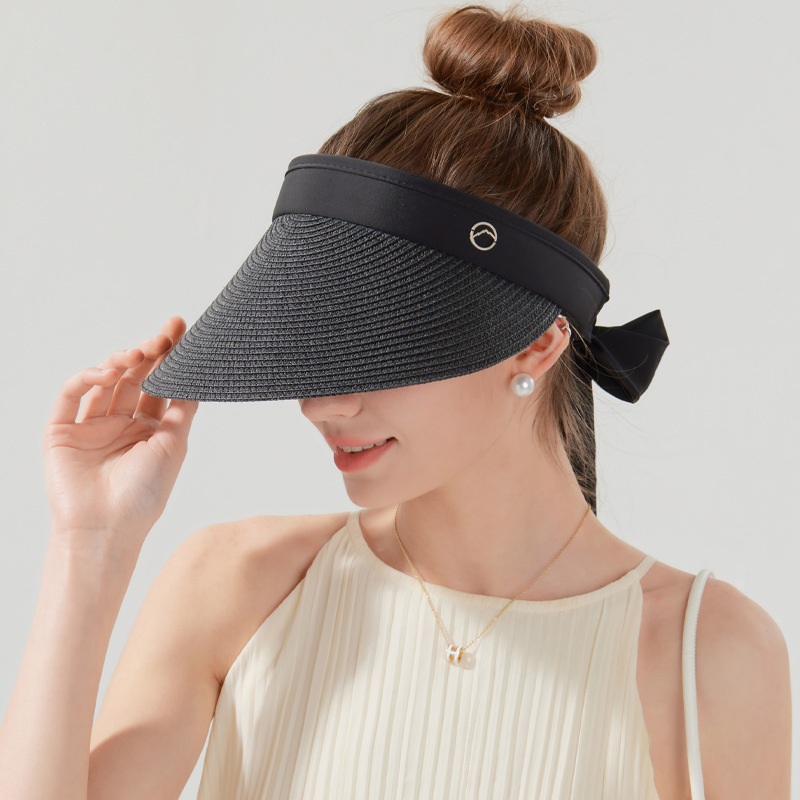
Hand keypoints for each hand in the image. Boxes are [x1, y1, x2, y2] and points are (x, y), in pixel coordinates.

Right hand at [42, 316, 198, 554]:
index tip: (180, 328)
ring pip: (105, 382)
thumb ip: (183, 409)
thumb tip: (199, 373)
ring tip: (138, 353)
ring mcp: (91, 426)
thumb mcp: (173, 445)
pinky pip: (72, 395)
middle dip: (149, 354)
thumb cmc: (144, 494)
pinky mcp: (62, 431)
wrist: (107, 528)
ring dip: (121, 363)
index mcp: (149, 429)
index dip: (169, 357)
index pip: (160, 385)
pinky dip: (87, 379)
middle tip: (163, 335)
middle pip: (135, 378)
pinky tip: (108, 374)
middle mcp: (120, 424)